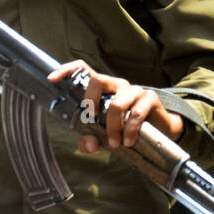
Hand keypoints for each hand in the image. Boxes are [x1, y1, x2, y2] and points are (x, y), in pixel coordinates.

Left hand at [47, 59, 183, 153]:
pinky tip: (128, 142)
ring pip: (116, 103)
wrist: (161, 130)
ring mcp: (135, 90)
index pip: (84, 70)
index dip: (67, 70)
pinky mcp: (150, 98)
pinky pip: (136, 113)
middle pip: (98, 80)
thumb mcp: (106, 136)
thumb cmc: (128, 128)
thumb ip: (92, 140)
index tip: (52, 79)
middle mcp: (118, 85)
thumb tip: (86, 144)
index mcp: (104, 89)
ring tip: (114, 144)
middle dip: (90, 104)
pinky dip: (129, 131)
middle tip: (92, 122)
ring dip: (112, 127)